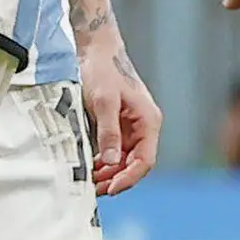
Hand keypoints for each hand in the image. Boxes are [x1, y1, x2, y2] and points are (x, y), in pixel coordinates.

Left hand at [77, 35, 160, 194]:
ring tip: (90, 182)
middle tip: (95, 190)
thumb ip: (109, 131)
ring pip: (124, 159)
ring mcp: (131, 126)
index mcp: (148, 121)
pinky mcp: (118, 124)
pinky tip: (91, 167)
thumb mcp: (104, 101)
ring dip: (110, 173)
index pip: (145, 160)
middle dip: (117, 179)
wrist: (96, 50)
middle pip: (135, 163)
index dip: (129, 177)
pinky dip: (104, 161)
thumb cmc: (102, 70)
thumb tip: (112, 161)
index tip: (111, 189)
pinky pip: (115, 149)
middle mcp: (144, 126)